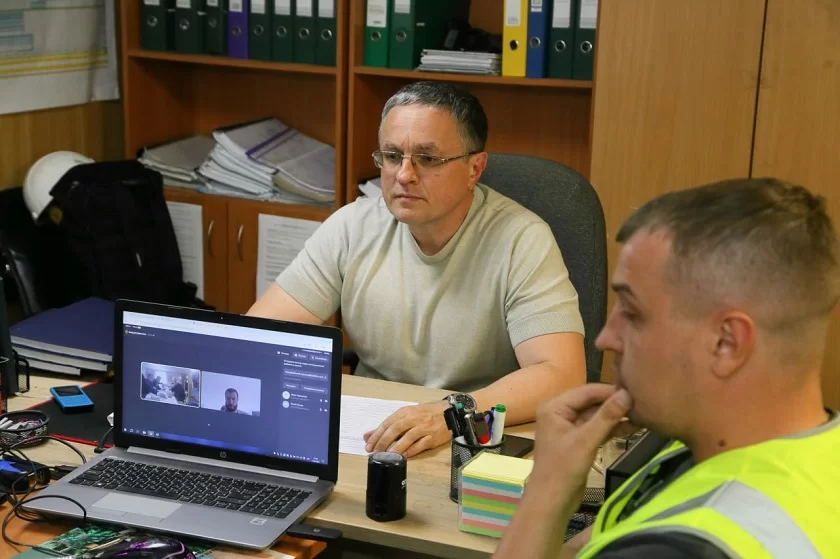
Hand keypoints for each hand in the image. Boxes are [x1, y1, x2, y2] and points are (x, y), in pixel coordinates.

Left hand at [363, 401, 449, 457]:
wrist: (449, 413)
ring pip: (407, 438)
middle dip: (383, 441)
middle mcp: (414, 418)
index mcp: (406, 412)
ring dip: (395, 448)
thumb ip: (388, 426)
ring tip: (386, 456)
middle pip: (396, 429)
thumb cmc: (425, 414)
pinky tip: (402, 457)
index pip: (388, 423)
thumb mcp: (407, 415)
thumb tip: (367, 435)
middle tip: (374, 452)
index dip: (377, 434)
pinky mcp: (432, 438)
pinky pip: (419, 445)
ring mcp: (423, 428)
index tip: (368, 444)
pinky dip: (410, 451)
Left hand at [530, 384, 631, 510]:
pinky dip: (612, 429)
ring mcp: (568, 427)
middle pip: (591, 402)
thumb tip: (627, 394)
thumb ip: (607, 417)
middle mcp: (559, 412)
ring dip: (615, 417)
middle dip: (614, 404)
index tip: (635, 391)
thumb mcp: (586, 440)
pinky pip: (596, 428)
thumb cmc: (563, 468)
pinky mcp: (578, 440)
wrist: (552, 500)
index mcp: (554, 407)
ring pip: (596, 416)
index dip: (610, 391)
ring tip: (642, 415)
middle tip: (641, 402)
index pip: (586, 391)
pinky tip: (632, 428)